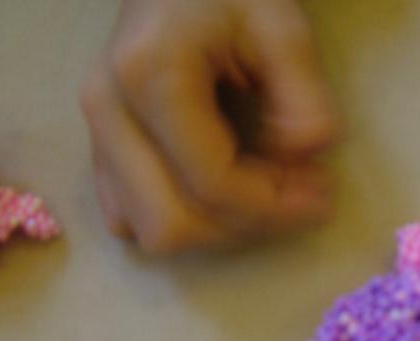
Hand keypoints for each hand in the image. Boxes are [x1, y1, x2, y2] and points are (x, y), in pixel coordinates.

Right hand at [81, 0, 341, 252]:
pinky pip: (132, 219)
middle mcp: (109, 109)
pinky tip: (228, 194)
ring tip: (268, 194)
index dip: (274, 205)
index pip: (212, 181)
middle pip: (172, 223)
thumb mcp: (284, 29)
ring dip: (219, 230)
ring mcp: (96, 132)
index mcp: (149, 74)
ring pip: (151, 231)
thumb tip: (303, 160)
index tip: (322, 194)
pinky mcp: (101, 150)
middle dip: (246, 225)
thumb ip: (306, 99)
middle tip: (300, 198)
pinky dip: (185, 221)